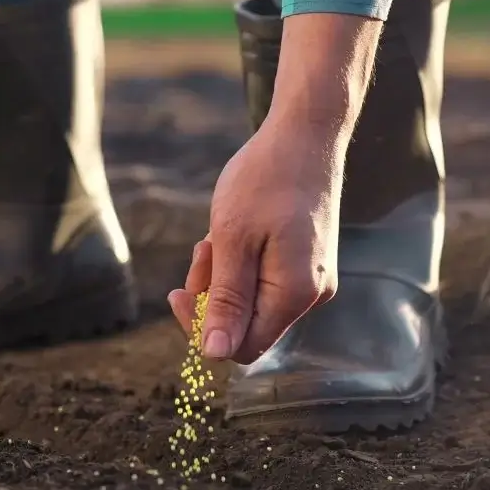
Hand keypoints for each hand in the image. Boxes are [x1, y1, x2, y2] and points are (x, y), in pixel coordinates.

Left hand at [168, 116, 343, 363]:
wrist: (304, 135)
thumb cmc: (266, 179)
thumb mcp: (233, 239)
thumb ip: (227, 301)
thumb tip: (215, 355)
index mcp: (294, 294)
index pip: (241, 347)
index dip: (202, 330)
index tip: (177, 292)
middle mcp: (311, 295)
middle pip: (245, 327)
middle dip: (211, 297)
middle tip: (202, 251)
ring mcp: (312, 279)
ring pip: (250, 302)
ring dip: (221, 277)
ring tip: (215, 236)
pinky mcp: (306, 264)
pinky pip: (262, 282)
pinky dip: (238, 264)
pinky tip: (232, 232)